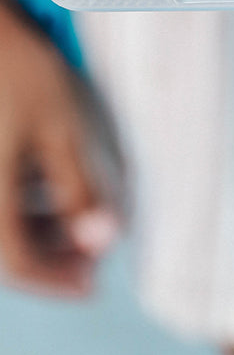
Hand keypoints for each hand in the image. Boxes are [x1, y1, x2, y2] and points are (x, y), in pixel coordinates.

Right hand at [0, 0, 120, 295]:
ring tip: (81, 217)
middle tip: (95, 247)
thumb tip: (102, 238)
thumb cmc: (15, 71)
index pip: (17, 264)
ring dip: (39, 228)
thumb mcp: (59, 128)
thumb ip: (78, 188)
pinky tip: (49, 186)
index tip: (92, 283)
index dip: (57, 280)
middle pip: (6, 246)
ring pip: (1, 221)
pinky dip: (21, 201)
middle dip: (53, 253)